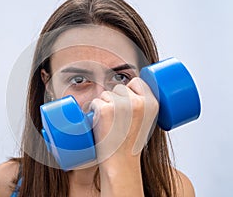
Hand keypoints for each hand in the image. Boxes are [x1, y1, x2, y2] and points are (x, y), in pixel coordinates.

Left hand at [90, 77, 158, 195]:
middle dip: (115, 99)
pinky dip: (93, 110)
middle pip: (120, 88)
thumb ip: (142, 108)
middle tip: (116, 119)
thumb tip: (132, 93)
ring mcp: (121, 105)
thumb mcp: (146, 123)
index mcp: (152, 104)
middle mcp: (138, 102)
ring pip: (106, 94)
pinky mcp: (105, 110)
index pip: (137, 82)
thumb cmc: (131, 145)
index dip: (129, 89)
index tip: (125, 100)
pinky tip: (98, 122)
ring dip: (104, 104)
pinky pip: (95, 102)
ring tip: (109, 123)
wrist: (121, 163)